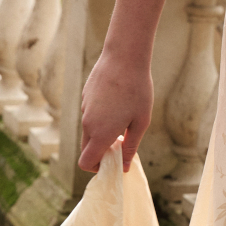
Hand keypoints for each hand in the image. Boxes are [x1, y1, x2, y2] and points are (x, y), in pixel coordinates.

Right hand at [79, 48, 152, 173]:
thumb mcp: (141, 122)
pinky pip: (90, 114)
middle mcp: (87, 123)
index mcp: (100, 133)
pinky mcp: (85, 97)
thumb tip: (124, 167)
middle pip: (86, 148)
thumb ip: (131, 146)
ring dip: (102, 132)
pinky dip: (100, 116)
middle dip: (100, 151)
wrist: (124, 57)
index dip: (97, 167)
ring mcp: (84, 109)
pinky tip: (118, 101)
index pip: (86, 162)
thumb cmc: (137, 90)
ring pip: (89, 130)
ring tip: (124, 116)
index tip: (113, 161)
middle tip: (121, 141)